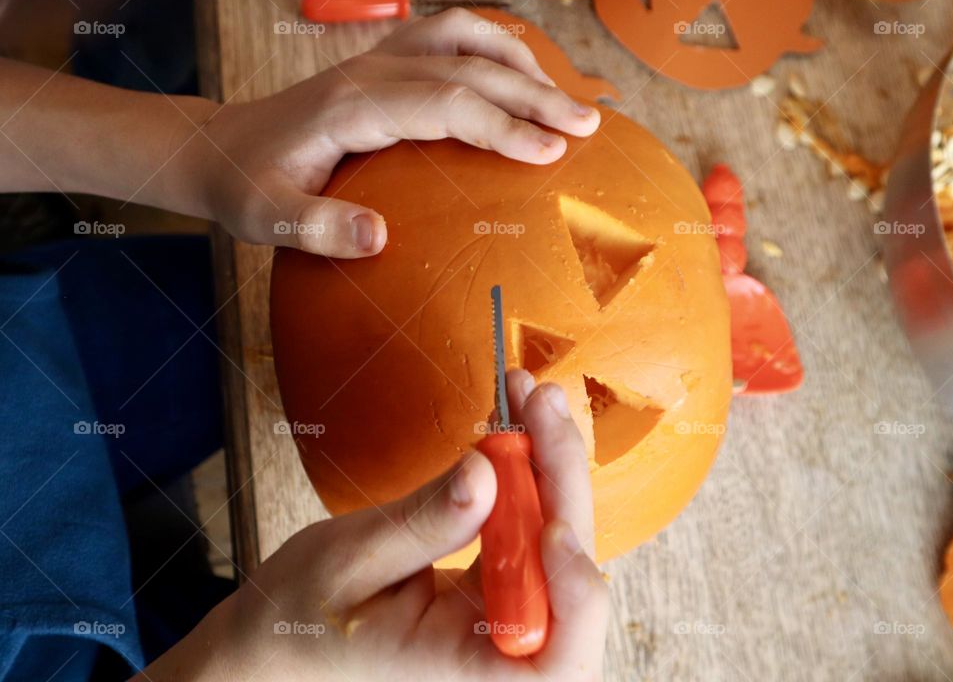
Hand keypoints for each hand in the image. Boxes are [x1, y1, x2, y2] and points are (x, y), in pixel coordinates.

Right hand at [136, 371, 608, 680]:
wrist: (275, 636)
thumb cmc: (298, 619)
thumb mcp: (347, 563)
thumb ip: (422, 525)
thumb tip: (488, 473)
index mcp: (465, 670)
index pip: (555, 658)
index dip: (575, 593)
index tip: (552, 524)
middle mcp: (498, 649)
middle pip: (570, 575)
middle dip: (562, 480)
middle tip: (536, 403)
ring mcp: (501, 614)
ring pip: (559, 541)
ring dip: (551, 465)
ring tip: (528, 400)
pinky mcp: (493, 583)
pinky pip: (530, 528)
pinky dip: (528, 473)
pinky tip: (517, 426)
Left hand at [193, 8, 600, 257]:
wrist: (219, 147)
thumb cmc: (247, 186)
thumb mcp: (268, 218)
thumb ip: (317, 228)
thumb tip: (380, 237)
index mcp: (351, 106)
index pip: (445, 103)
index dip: (501, 124)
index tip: (550, 151)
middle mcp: (371, 71)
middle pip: (469, 66)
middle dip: (534, 94)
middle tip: (588, 124)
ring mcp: (378, 59)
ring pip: (463, 35)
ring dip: (518, 61)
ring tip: (563, 97)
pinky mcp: (382, 62)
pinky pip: (448, 35)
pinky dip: (492, 47)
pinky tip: (515, 76)